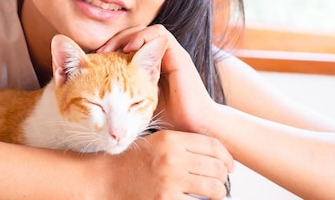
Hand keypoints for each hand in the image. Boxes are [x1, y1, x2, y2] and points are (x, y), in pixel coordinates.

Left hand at [97, 25, 217, 134]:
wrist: (194, 127)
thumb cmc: (169, 121)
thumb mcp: (138, 105)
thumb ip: (124, 94)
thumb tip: (95, 94)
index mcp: (150, 66)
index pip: (128, 45)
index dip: (110, 48)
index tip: (94, 60)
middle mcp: (160, 58)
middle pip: (134, 35)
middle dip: (114, 41)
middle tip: (99, 53)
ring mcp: (170, 55)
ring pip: (145, 30)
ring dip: (126, 37)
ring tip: (111, 51)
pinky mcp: (179, 56)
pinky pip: (160, 35)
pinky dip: (142, 37)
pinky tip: (128, 50)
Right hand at [98, 130, 232, 199]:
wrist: (104, 180)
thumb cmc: (130, 162)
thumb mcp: (154, 143)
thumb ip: (180, 144)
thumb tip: (214, 154)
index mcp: (170, 139)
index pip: (212, 145)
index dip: (227, 156)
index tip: (230, 165)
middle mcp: (173, 158)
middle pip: (217, 166)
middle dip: (224, 176)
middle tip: (221, 181)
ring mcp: (170, 181)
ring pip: (214, 188)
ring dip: (219, 193)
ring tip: (214, 194)